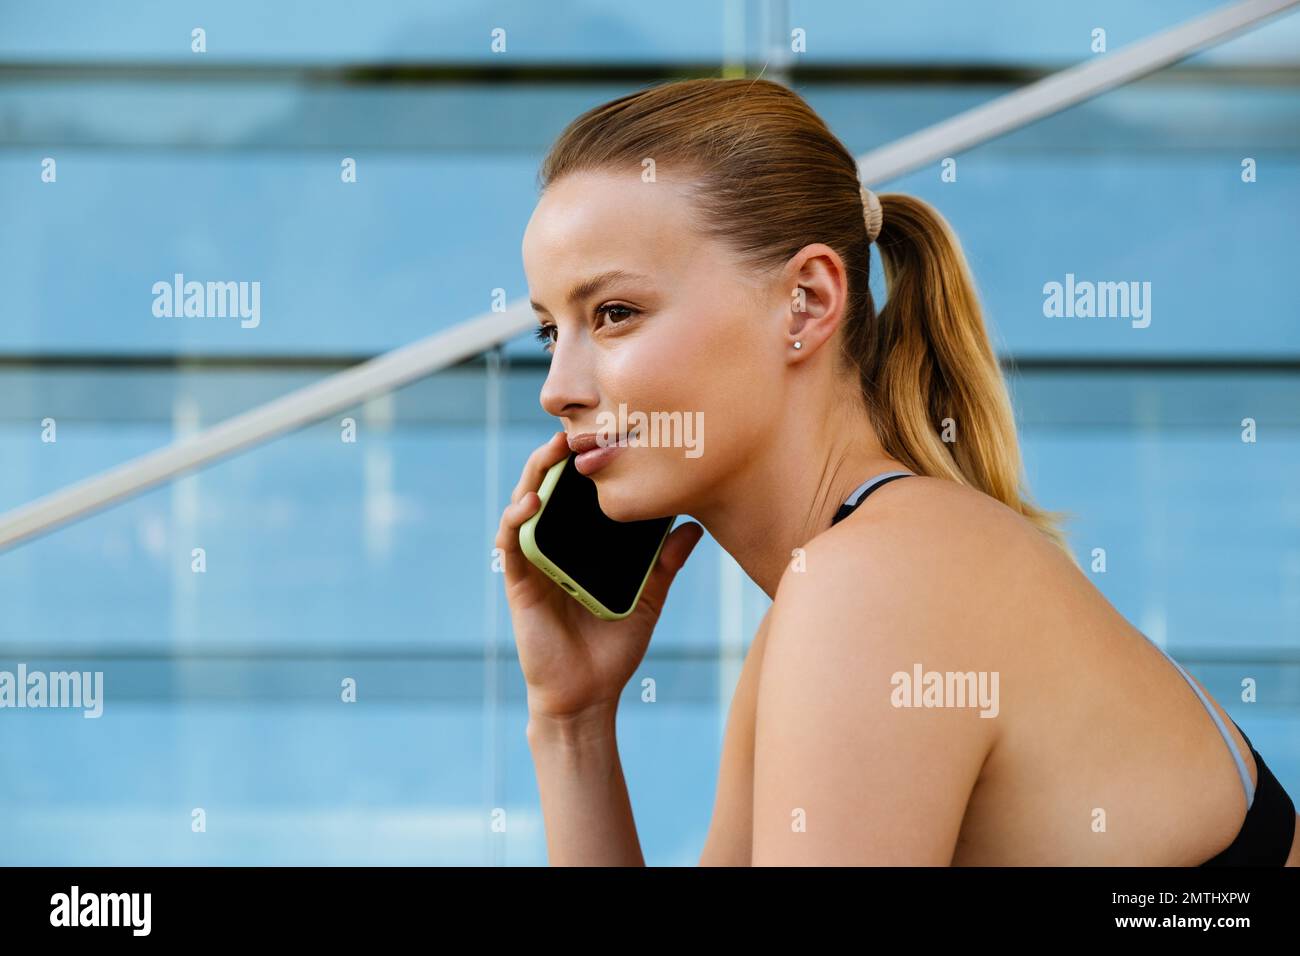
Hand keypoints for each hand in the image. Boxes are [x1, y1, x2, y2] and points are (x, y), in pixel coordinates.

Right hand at [494, 430, 703, 719]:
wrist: (587, 696)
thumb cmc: (613, 648)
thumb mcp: (649, 597)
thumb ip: (665, 562)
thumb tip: (694, 526)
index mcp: (580, 546)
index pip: (578, 494)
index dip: (585, 463)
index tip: (606, 434)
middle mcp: (552, 547)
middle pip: (548, 489)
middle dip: (558, 456)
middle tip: (578, 430)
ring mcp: (532, 563)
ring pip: (524, 505)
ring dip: (536, 475)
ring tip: (555, 450)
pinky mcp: (518, 584)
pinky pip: (510, 545)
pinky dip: (516, 520)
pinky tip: (532, 503)